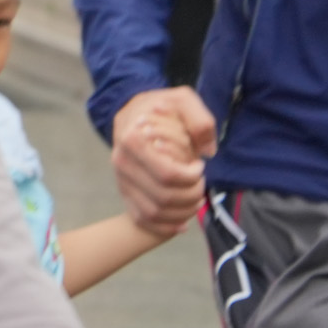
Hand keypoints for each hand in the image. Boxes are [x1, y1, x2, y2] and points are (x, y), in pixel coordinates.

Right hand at [110, 87, 213, 231]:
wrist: (133, 112)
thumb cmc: (161, 108)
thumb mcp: (183, 100)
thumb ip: (199, 119)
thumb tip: (207, 151)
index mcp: (133, 139)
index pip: (168, 175)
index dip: (191, 177)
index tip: (199, 165)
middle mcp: (121, 162)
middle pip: (163, 197)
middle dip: (191, 195)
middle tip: (200, 182)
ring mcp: (120, 179)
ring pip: (154, 212)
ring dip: (182, 212)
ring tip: (194, 198)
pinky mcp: (124, 192)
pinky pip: (142, 220)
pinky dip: (164, 227)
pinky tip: (181, 223)